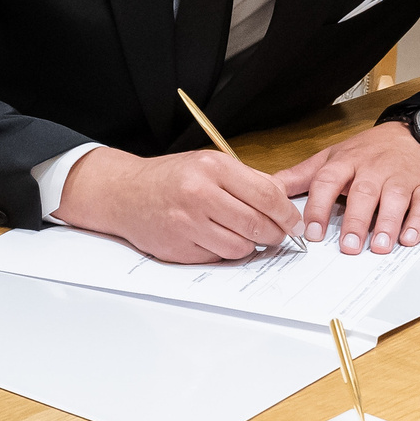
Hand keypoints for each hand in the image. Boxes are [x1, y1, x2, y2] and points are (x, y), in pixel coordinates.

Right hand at [56, 145, 300, 264]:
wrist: (124, 193)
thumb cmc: (170, 178)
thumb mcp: (208, 163)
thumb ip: (247, 179)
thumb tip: (284, 202)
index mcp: (211, 167)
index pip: (266, 195)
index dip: (288, 213)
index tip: (295, 222)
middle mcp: (199, 194)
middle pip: (257, 224)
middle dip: (275, 234)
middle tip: (277, 234)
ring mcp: (187, 223)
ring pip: (241, 247)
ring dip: (250, 245)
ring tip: (242, 234)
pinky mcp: (178, 248)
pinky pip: (218, 257)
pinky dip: (224, 251)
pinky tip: (216, 237)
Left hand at [272, 122, 419, 255]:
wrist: (412, 134)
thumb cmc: (367, 151)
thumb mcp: (331, 157)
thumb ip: (301, 176)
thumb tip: (268, 188)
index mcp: (345, 161)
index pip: (328, 181)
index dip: (318, 206)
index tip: (312, 232)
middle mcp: (373, 168)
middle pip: (363, 192)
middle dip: (355, 220)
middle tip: (348, 248)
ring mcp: (400, 177)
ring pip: (394, 198)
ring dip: (387, 223)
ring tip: (379, 246)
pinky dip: (418, 222)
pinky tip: (408, 238)